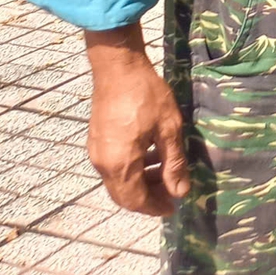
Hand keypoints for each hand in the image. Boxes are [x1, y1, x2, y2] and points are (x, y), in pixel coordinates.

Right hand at [84, 24, 188, 215]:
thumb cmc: (146, 95)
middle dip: (148, 198)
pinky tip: (150, 155)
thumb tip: (180, 192)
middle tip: (171, 192)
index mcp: (120, 165)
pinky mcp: (96, 141)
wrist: (117, 66)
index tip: (174, 207)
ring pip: (118, 181)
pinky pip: (113, 166)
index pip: (135, 201)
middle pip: (123, 195)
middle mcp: (103, 164)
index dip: (155, 207)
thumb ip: (173, 163)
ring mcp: (96, 152)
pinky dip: (131, 169)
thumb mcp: (168, 129)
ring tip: (165, 172)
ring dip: (140, 182)